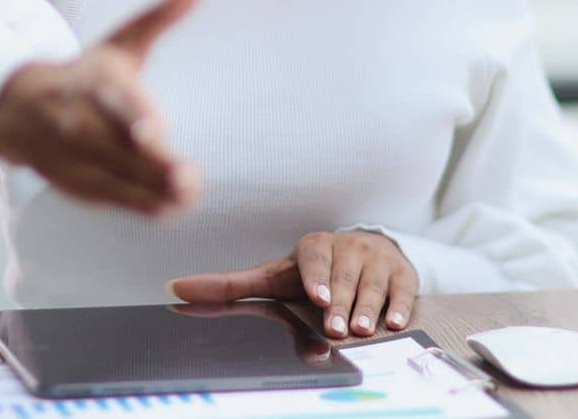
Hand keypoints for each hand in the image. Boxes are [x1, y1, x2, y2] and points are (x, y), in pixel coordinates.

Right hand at [0, 0, 207, 216]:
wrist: (18, 107)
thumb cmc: (86, 73)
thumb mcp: (121, 39)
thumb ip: (166, 9)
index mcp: (94, 83)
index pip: (115, 103)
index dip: (134, 119)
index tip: (155, 133)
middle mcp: (79, 122)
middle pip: (116, 148)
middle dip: (150, 166)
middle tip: (189, 179)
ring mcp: (73, 157)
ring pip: (114, 179)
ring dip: (150, 191)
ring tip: (188, 195)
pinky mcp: (74, 184)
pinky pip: (108, 199)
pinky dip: (137, 206)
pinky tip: (170, 210)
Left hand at [168, 231, 417, 338]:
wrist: (368, 255)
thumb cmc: (311, 274)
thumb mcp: (274, 279)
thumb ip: (230, 287)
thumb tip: (174, 290)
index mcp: (313, 247)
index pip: (314, 256)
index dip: (315, 276)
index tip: (315, 297)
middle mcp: (346, 248)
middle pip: (343, 277)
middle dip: (340, 303)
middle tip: (337, 328)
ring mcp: (376, 260)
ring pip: (372, 285)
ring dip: (366, 308)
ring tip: (361, 329)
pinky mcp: (402, 274)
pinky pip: (403, 290)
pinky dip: (400, 307)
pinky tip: (396, 323)